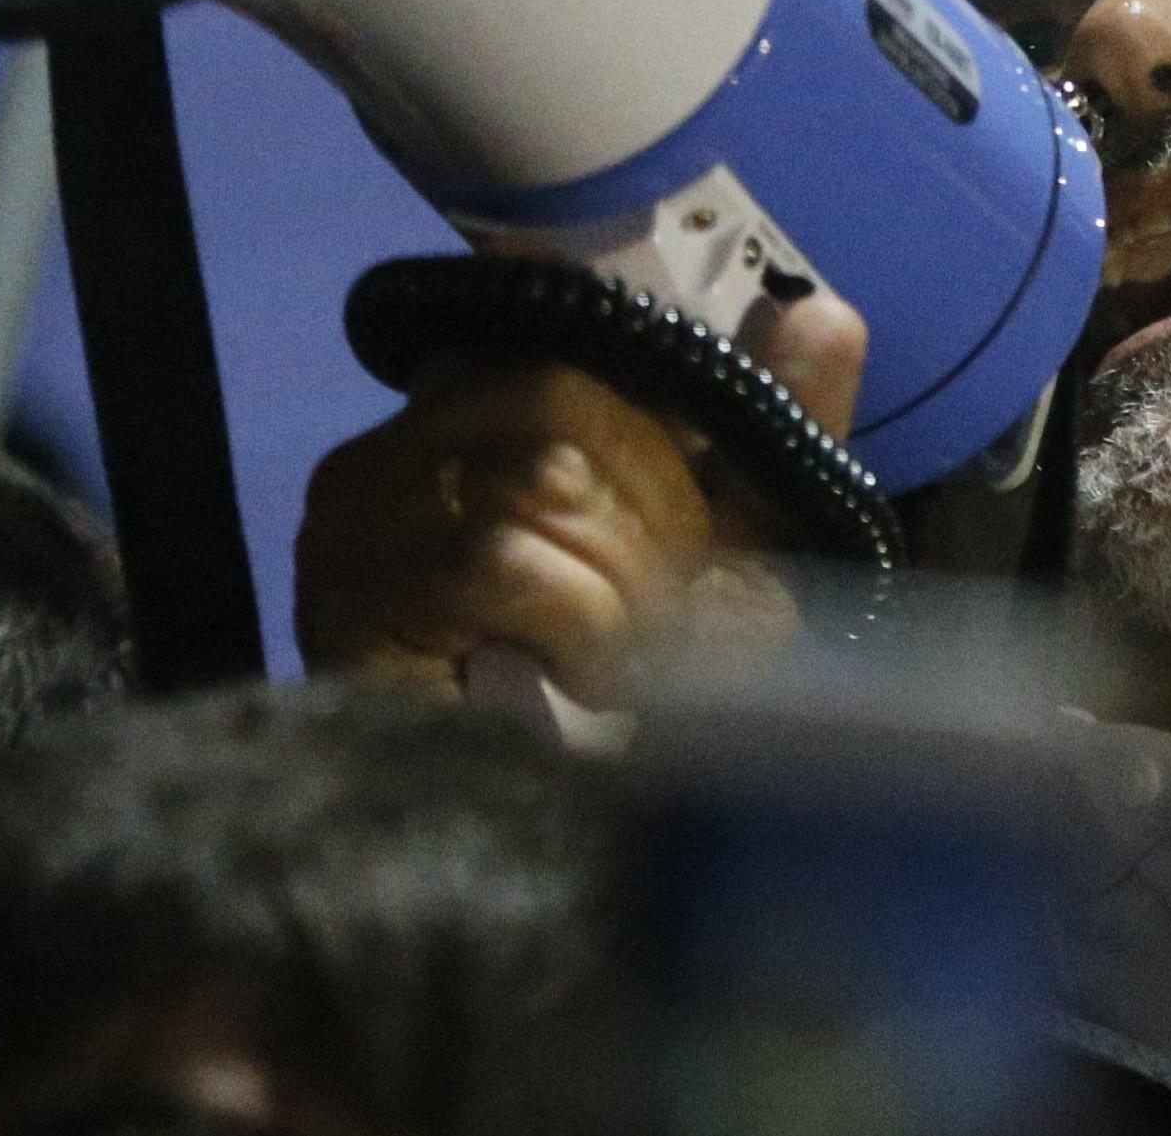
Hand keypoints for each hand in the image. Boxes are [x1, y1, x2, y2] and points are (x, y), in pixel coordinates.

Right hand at [292, 293, 865, 717]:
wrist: (542, 856)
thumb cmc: (636, 699)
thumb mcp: (732, 554)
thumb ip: (775, 429)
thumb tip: (828, 313)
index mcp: (472, 417)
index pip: (576, 344)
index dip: (662, 429)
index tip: (699, 523)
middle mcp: (393, 452)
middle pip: (561, 399)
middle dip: (655, 513)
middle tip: (669, 612)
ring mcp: (351, 523)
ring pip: (537, 474)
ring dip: (624, 581)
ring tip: (628, 661)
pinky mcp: (342, 601)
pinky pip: (496, 560)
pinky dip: (578, 622)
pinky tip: (584, 685)